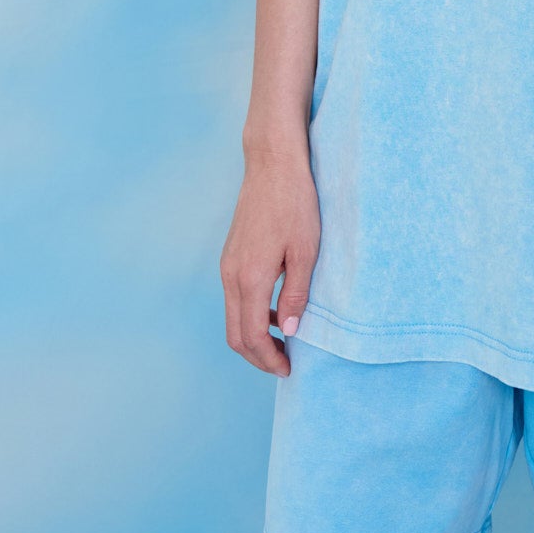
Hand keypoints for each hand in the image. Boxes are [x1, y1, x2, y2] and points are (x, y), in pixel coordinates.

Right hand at [219, 150, 320, 375]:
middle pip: (235, 335)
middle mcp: (231, 275)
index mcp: (250, 277)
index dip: (270, 359)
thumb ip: (296, 293)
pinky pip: (235, 298)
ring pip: (232, 317)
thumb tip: (291, 330)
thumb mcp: (306, 250)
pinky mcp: (230, 256)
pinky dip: (250, 315)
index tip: (289, 369)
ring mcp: (227, 265)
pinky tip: (275, 312)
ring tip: (284, 341)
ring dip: (254, 337)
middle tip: (285, 364)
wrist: (273, 163)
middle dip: (258, 356)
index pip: (252, 336)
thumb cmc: (295, 202)